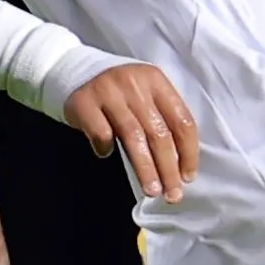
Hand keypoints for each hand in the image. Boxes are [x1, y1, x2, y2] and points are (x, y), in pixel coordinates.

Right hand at [62, 64, 200, 201]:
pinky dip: (105, 148)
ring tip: (151, 190)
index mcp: (157, 81)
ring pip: (133, 136)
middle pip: (159, 132)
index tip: (188, 177)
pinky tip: (106, 156)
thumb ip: (161, 117)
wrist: (76, 71)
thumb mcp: (145, 93)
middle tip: (172, 193)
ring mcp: (109, 92)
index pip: (181, 120)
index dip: (188, 152)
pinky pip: (101, 133)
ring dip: (145, 168)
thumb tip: (179, 164)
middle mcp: (135, 84)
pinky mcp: (85, 102)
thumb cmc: (119, 92)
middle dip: (168, 168)